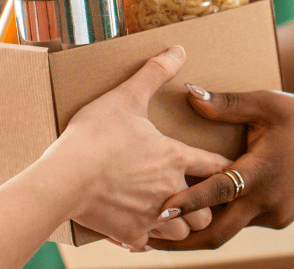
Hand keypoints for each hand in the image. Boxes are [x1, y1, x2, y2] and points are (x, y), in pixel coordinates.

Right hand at [36, 47, 231, 250]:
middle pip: (207, 208)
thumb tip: (179, 49)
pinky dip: (146, 238)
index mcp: (175, 157)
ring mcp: (152, 215)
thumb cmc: (94, 137)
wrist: (64, 179)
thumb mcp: (125, 97)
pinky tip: (137, 227)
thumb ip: (154, 73)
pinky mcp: (130, 234)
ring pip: (183, 231)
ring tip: (169, 214)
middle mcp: (171, 189)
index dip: (226, 169)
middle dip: (205, 204)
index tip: (229, 170)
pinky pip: (148, 244)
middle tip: (195, 196)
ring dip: (179, 223)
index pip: (217, 167)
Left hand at [148, 87, 293, 249]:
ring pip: (229, 229)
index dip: (186, 205)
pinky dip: (221, 219)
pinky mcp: (278, 219)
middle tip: (144, 240)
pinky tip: (198, 215)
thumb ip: (226, 105)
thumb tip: (188, 93)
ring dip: (198, 231)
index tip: (158, 214)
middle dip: (181, 241)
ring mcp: (274, 215)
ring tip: (160, 233)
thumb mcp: (267, 104)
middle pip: (217, 234)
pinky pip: (243, 221)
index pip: (217, 193)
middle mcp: (266, 202)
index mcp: (261, 172)